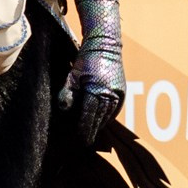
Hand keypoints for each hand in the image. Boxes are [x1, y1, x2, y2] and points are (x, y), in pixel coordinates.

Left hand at [59, 34, 123, 148]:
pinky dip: (108, 117)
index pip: (88, 117)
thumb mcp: (72, 75)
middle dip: (91, 131)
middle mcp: (109, 94)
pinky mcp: (122, 91)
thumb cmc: (85, 60)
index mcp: (95, 91)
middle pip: (99, 120)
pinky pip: (115, 109)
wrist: (105, 45)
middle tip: (84, 142)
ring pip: (108, 116)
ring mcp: (118, 93)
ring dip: (100, 126)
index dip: (83, 130)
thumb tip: (64, 110)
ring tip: (92, 134)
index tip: (78, 140)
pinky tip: (102, 121)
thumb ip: (68, 93)